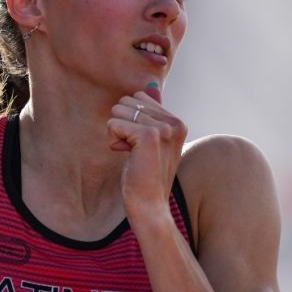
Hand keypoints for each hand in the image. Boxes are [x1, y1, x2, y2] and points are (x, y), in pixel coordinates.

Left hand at [107, 89, 186, 221]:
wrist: (151, 206)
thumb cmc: (147, 177)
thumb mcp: (153, 143)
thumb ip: (153, 115)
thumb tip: (151, 86)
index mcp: (177, 122)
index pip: (140, 98)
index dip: (131, 121)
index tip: (140, 145)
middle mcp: (174, 123)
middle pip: (128, 101)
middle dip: (122, 124)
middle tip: (134, 151)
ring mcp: (163, 128)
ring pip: (119, 110)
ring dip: (117, 132)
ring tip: (131, 153)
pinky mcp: (148, 136)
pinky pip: (114, 124)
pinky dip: (113, 139)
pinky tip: (125, 155)